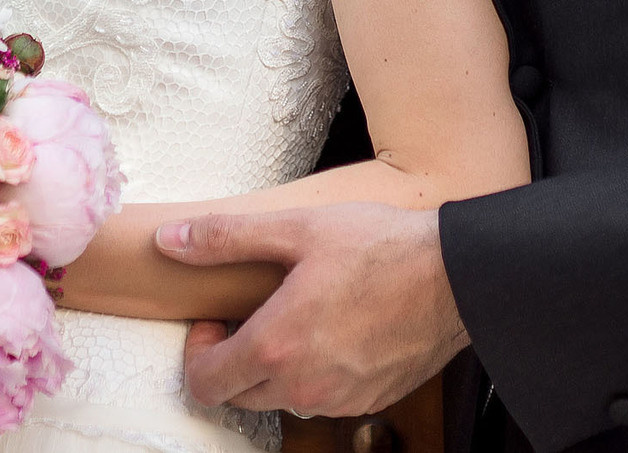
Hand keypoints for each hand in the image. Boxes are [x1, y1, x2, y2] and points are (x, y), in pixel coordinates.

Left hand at [162, 203, 468, 417]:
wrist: (456, 276)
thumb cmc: (382, 246)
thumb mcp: (299, 228)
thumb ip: (227, 238)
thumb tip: (170, 239)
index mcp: (276, 346)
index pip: (204, 384)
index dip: (197, 353)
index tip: (216, 319)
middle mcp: (303, 385)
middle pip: (237, 396)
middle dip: (232, 360)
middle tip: (252, 317)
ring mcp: (338, 399)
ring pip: (280, 398)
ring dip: (274, 369)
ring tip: (298, 318)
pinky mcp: (368, 400)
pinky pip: (322, 398)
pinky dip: (315, 374)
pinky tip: (335, 331)